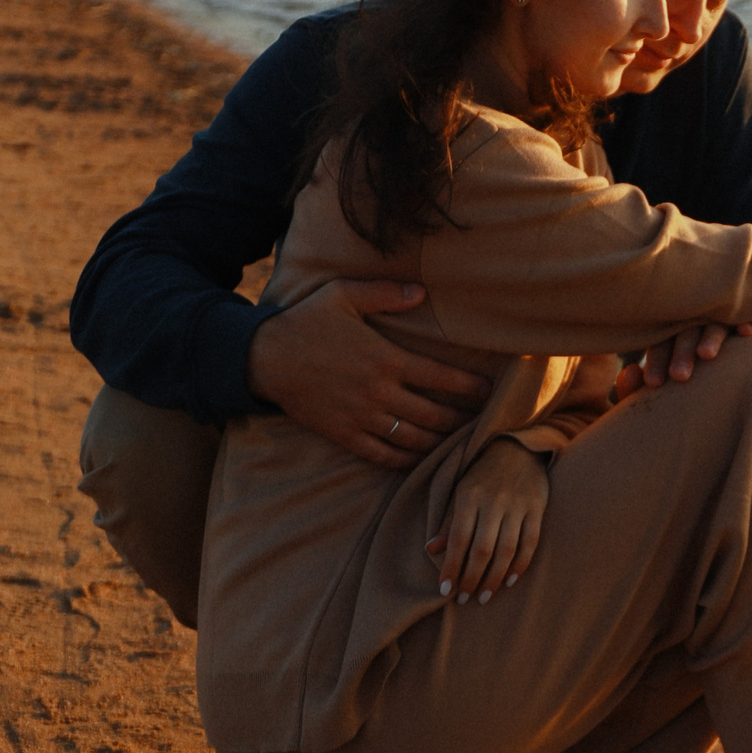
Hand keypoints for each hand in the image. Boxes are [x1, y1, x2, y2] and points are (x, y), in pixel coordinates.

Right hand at [247, 279, 491, 466]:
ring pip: (414, 439)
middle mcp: (378, 392)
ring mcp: (362, 418)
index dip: (470, 387)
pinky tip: (422, 458)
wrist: (263, 358)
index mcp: (385, 358)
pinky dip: (407, 460)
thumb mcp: (342, 295)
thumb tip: (421, 292)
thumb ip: (384, 293)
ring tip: (459, 442)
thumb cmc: (306, 322)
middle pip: (435, 415)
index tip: (488, 390)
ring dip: (441, 442)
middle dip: (463, 420)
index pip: (440, 377)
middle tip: (483, 421)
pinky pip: (383, 455)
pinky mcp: (344, 435)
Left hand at [424, 437, 546, 603]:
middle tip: (465, 599)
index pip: (459, 538)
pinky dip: (521, 564)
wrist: (518, 448)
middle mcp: (493, 501)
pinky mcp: (537, 508)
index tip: (445, 590)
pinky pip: (530, 542)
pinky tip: (510, 580)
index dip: (452, 566)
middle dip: (472, 578)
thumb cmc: (483, 475)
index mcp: (469, 496)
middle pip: (482, 548)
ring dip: (495, 577)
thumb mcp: (461, 492)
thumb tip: (431, 550)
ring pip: (507, 549)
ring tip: (485, 596)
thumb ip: (450, 522)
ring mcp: (518, 505)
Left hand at [615, 321, 751, 398]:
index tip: (654, 383)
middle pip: (686, 333)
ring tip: (707, 355)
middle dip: (682, 353)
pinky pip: (745, 318)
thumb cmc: (675, 389)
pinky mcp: (744, 321)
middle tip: (679, 377)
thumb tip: (630, 371)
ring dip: (710, 337)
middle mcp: (691, 325)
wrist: (720, 382)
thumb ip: (632, 388)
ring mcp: (718, 321)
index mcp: (667, 337)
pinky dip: (745, 322)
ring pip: (714, 324)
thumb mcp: (652, 388)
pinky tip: (746, 333)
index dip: (658, 361)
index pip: (660, 344)